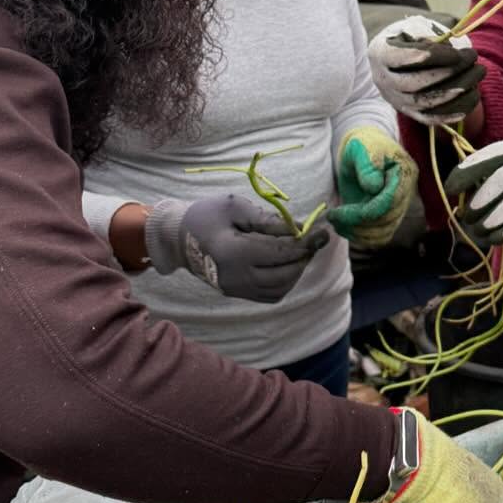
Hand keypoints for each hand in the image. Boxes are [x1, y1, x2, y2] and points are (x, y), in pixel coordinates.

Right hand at [144, 192, 328, 302]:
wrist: (178, 238)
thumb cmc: (207, 215)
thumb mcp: (236, 206)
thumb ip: (268, 219)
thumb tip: (299, 228)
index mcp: (235, 252)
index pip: (281, 252)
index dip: (306, 243)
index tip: (324, 232)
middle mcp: (237, 276)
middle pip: (285, 273)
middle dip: (304, 256)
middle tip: (314, 240)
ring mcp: (236, 289)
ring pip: (280, 288)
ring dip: (297, 270)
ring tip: (302, 250)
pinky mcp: (237, 293)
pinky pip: (270, 295)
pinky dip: (285, 282)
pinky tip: (288, 264)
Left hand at [324, 127, 417, 249]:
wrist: (363, 150)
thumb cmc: (362, 145)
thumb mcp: (362, 148)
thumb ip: (368, 165)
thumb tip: (374, 187)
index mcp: (405, 173)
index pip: (389, 202)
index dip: (364, 212)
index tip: (338, 212)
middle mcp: (406, 193)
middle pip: (386, 221)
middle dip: (357, 223)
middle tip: (333, 217)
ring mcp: (399, 207)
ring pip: (384, 233)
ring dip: (358, 234)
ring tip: (336, 223)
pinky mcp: (388, 217)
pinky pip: (380, 237)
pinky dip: (362, 238)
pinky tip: (344, 228)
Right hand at [367, 13, 484, 124]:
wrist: (397, 59)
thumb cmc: (408, 38)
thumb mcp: (412, 28)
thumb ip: (426, 34)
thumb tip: (448, 48)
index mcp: (380, 54)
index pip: (405, 58)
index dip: (434, 56)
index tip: (457, 53)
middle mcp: (383, 81)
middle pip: (416, 83)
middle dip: (448, 72)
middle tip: (472, 58)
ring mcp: (395, 100)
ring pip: (425, 103)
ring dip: (455, 91)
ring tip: (477, 75)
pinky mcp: (409, 113)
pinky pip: (430, 118)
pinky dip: (452, 112)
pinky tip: (472, 98)